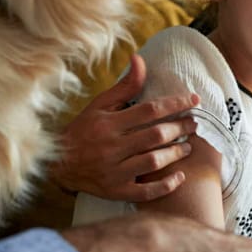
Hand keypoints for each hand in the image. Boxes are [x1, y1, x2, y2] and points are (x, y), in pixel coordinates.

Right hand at [52, 54, 198, 201]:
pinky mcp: (116, 191)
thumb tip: (140, 59)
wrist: (57, 165)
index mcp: (109, 123)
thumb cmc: (84, 130)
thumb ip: (125, 86)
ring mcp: (114, 171)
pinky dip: (165, 186)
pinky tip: (180, 177)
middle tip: (194, 124)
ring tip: (188, 146)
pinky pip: (145, 192)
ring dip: (175, 153)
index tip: (194, 100)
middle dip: (180, 128)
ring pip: (152, 162)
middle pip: (155, 135)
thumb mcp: (100, 105)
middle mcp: (112, 147)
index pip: (149, 110)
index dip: (175, 104)